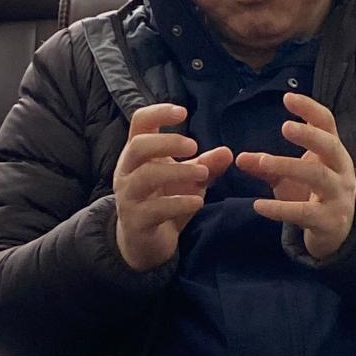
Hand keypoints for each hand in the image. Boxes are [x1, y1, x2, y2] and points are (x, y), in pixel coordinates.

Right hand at [114, 104, 231, 270]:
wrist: (145, 243)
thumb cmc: (163, 201)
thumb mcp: (187, 181)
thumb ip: (206, 166)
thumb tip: (228, 152)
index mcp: (137, 154)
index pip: (139, 122)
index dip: (159, 112)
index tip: (183, 112)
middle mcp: (127, 172)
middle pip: (138, 146)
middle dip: (167, 142)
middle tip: (194, 147)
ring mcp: (128, 196)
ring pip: (145, 176)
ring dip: (177, 172)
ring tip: (203, 174)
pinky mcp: (136, 221)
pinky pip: (154, 209)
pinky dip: (179, 203)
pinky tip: (198, 201)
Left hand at [236, 92, 355, 260]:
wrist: (338, 233)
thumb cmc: (312, 197)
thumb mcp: (291, 178)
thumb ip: (266, 167)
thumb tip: (239, 157)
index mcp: (332, 153)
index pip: (327, 124)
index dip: (310, 109)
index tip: (287, 98)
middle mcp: (340, 171)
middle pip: (329, 146)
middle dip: (308, 135)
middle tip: (284, 126)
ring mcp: (338, 196)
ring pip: (317, 176)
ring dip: (289, 166)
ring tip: (262, 162)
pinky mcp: (329, 221)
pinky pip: (304, 213)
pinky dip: (280, 209)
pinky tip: (258, 205)